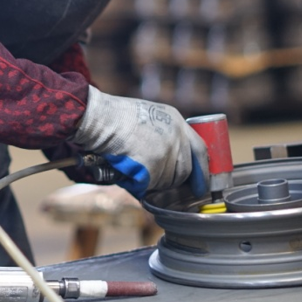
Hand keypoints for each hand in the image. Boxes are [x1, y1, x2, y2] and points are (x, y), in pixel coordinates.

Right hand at [69, 87, 208, 198]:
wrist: (99, 118)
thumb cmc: (115, 116)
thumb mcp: (150, 115)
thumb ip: (165, 133)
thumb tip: (170, 158)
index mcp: (177, 121)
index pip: (200, 150)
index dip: (202, 171)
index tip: (201, 185)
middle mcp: (176, 137)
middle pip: (184, 171)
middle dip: (172, 180)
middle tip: (154, 178)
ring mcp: (166, 153)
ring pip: (166, 182)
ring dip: (152, 181)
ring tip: (134, 167)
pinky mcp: (152, 167)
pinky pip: (150, 186)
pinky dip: (139, 184)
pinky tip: (128, 171)